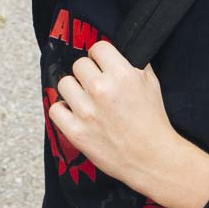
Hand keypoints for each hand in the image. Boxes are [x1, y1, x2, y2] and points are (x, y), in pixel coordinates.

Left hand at [47, 40, 204, 203]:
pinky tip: (75, 114)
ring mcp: (86, 111)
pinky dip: (63, 111)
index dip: (101, 56)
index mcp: (121, 74)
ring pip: (65, 83)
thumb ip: (133, 64)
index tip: (102, 65)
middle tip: (98, 87)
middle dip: (89, 74)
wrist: (153, 159)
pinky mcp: (75, 131)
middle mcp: (101, 89)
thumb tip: (115, 54)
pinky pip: (55, 109)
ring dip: (75, 90)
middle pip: (79, 64)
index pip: (98, 48)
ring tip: (87, 100)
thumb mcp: (151, 83)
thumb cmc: (153, 123)